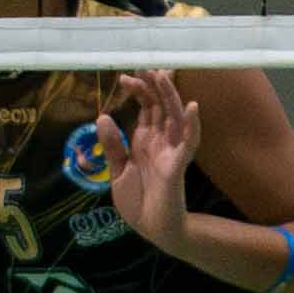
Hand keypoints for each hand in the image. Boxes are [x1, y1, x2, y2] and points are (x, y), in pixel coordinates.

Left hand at [109, 72, 199, 256]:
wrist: (151, 228)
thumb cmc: (138, 201)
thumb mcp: (117, 171)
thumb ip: (111, 146)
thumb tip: (102, 116)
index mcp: (145, 141)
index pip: (145, 108)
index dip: (138, 91)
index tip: (124, 76)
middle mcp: (160, 142)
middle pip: (160, 107)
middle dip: (155, 85)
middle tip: (147, 64)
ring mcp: (171, 152)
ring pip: (174, 118)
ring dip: (170, 96)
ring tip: (164, 74)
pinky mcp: (177, 165)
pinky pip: (187, 143)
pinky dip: (191, 125)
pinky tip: (192, 108)